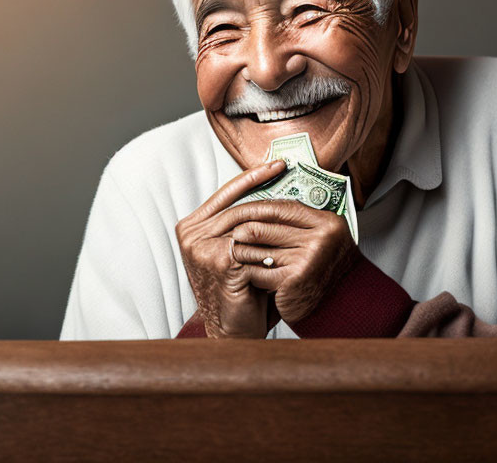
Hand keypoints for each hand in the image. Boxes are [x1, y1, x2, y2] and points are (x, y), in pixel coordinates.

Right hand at [175, 159, 285, 337]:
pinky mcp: (219, 261)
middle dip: (271, 192)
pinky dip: (276, 243)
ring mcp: (202, 248)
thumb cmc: (240, 292)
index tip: (277, 164)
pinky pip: (255, 244)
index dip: (252, 176)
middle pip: (240, 205)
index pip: (226, 194)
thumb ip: (245, 225)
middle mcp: (191, 235)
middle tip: (296, 179)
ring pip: (250, 223)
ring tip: (305, 210)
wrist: (234, 331)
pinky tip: (296, 240)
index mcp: (192, 228)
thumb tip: (274, 193)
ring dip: (279, 220)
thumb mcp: (237, 250)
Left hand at [228, 200, 361, 323]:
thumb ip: (297, 221)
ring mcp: (308, 258)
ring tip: (231, 252)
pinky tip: (244, 273)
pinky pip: (258, 271)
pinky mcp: (294, 280)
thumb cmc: (325, 271)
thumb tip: (261, 206)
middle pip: (264, 226)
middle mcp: (320, 238)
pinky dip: (248, 272)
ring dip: (241, 252)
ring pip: (257, 249)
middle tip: (226, 233)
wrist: (341, 305)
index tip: (238, 211)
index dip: (255, 208)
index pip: (280, 207)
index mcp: (327, 222)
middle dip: (241, 229)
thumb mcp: (319, 238)